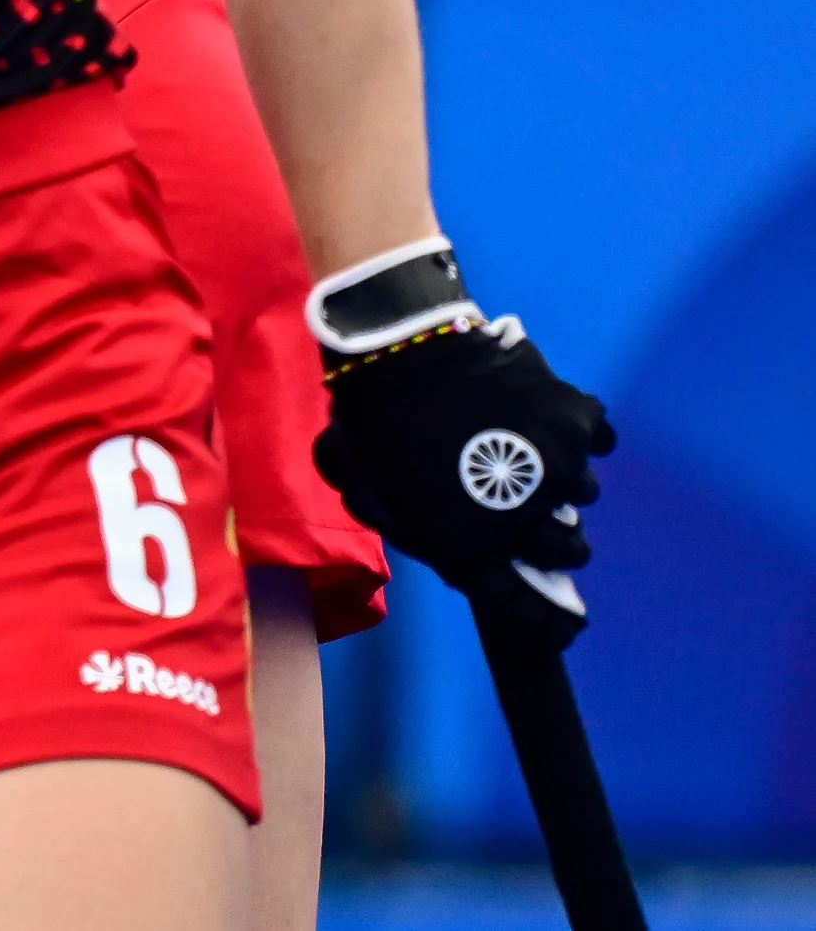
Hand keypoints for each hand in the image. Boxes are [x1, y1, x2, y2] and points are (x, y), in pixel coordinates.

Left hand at [318, 319, 612, 650]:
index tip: (562, 624)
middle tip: (536, 514)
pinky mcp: (574, 420)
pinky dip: (580, 433)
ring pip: (583, 491)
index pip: (523, 606)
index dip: (545, 620)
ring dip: (559, 478)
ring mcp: (557, 467)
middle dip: (556, 539)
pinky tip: (553, 421)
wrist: (398, 348)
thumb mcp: (373, 495)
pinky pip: (598, 438)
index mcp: (468, 548)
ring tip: (529, 451)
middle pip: (568, 551)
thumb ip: (411, 532)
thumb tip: (441, 549)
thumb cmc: (374, 423)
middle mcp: (523, 518)